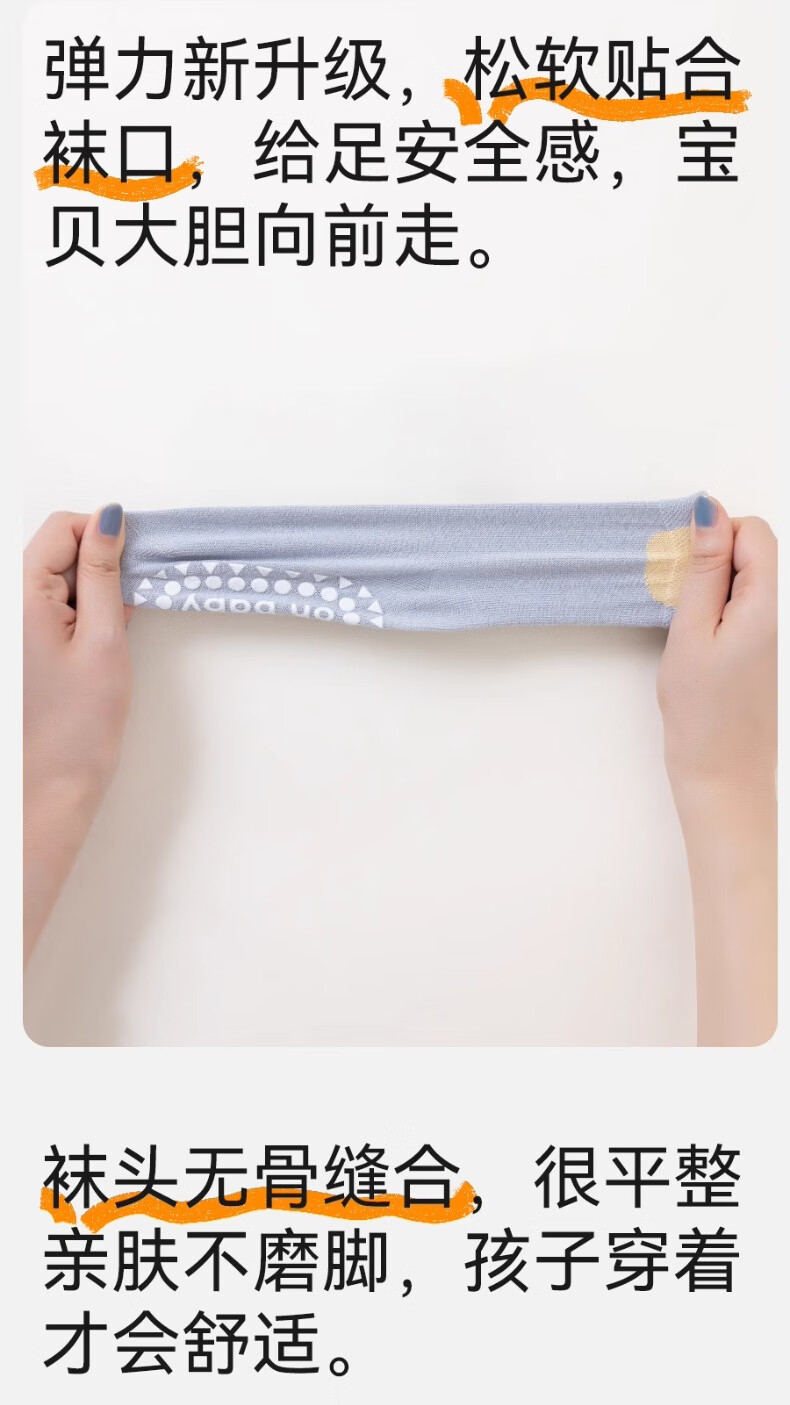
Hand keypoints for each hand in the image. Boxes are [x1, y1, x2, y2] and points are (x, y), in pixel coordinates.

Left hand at [23, 507, 132, 959]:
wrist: (56, 783)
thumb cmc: (78, 722)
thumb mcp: (103, 638)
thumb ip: (104, 574)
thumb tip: (109, 519)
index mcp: (22, 597)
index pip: (61, 529)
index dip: (101, 533)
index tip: (134, 558)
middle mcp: (15, 606)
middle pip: (60, 549)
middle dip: (101, 561)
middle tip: (132, 597)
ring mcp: (23, 625)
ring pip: (64, 577)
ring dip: (97, 587)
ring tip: (118, 625)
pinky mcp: (34, 643)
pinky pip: (63, 604)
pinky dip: (90, 608)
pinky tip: (107, 637)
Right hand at [658, 495, 776, 1044]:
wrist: (725, 781)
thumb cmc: (705, 718)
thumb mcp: (692, 633)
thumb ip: (703, 569)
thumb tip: (709, 513)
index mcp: (771, 604)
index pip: (754, 532)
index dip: (715, 538)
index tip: (684, 571)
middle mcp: (783, 616)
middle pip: (755, 553)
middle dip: (715, 564)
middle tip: (684, 607)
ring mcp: (778, 637)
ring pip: (748, 582)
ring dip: (716, 592)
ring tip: (694, 634)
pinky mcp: (768, 655)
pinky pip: (748, 611)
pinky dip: (722, 615)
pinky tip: (704, 650)